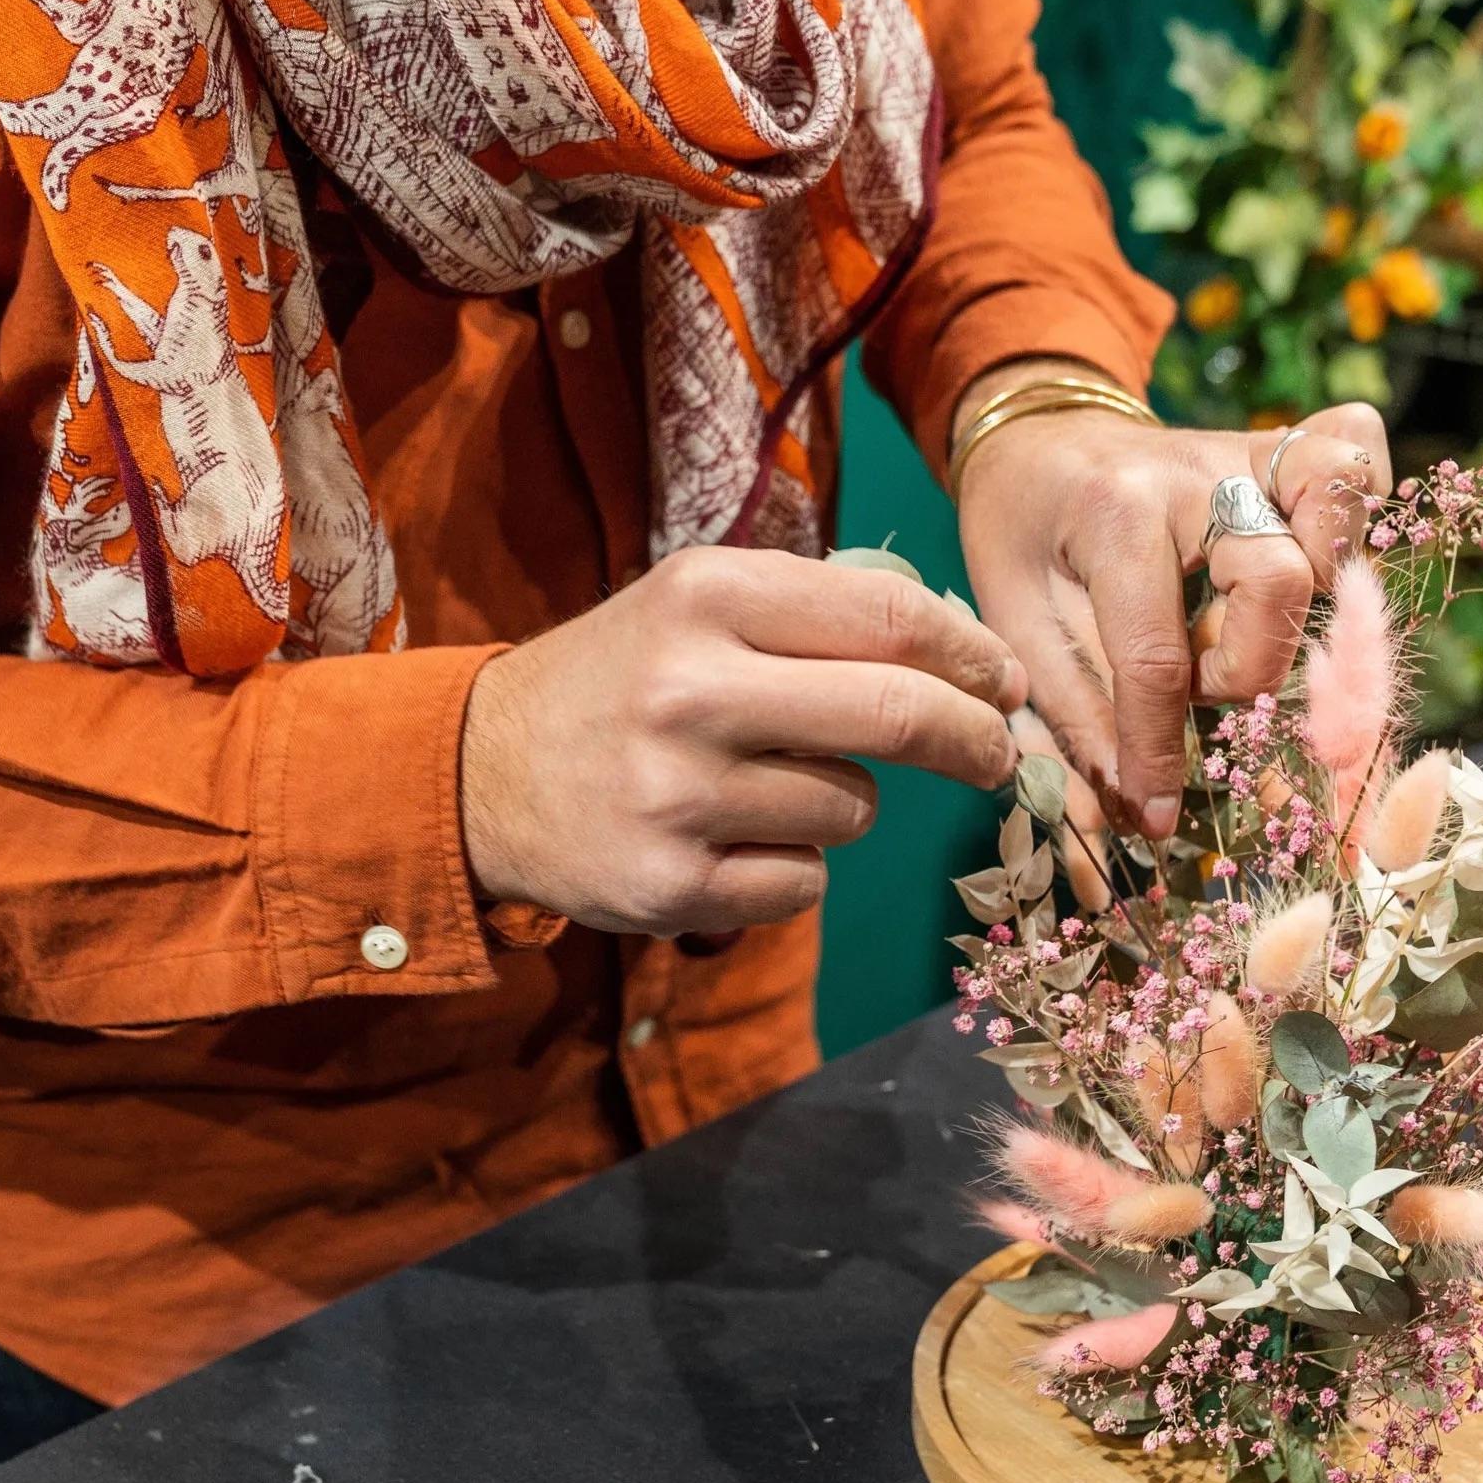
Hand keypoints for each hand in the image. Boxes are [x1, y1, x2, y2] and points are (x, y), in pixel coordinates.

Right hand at [461, 545, 1026, 933]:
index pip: (889, 618)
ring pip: (852, 808)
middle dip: (973, 739)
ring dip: (845, 802)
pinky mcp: (670, 886)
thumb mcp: (698, 605)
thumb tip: (974, 658)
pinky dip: (793, 868)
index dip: (972, 653)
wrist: (480, 773)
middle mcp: (689, 690)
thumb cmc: (622, 680)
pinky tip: (730, 840)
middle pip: (897, 716)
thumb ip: (821, 616)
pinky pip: (804, 884)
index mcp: (705, 596)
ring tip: (769, 783)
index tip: (1003, 681)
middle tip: (995, 752)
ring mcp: (676, 796)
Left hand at [955, 363, 1390, 836]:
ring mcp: (1247, 450)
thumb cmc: (1023, 539)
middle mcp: (1192, 474)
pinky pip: (1355, 454)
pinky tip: (1306, 560)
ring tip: (1250, 620)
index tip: (1156, 812)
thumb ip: (1074, 720)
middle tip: (1197, 682)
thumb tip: (1130, 819)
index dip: (1159, 753)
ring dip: (1316, 582)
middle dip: (1247, 665)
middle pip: (1280, 579)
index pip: (1156, 657)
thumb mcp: (1018, 628)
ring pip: (1338, 496)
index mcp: (1111, 519)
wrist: (1033, 440)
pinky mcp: (1281, 448)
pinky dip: (1349, 513)